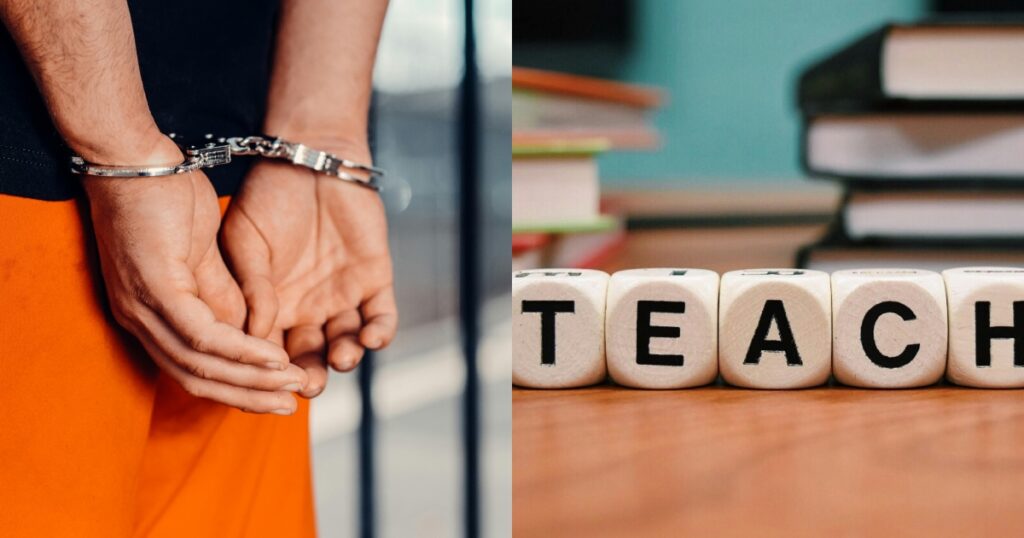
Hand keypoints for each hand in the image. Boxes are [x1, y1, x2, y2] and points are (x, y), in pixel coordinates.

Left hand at [83, 136, 308, 413]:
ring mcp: (144, 308)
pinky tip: (274, 357)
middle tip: (291, 409)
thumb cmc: (163, 196)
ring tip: (293, 386)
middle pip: (197, 381)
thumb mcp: (200, 254)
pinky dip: (242, 351)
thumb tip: (244, 330)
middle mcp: (140, 320)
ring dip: (252, 382)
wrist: (134, 158)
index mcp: (148, 314)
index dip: (235, 388)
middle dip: (248, 398)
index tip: (276, 396)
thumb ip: (218, 294)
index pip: (191, 370)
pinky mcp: (155, 289)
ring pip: (201, 367)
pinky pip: (204, 335)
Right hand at [221, 140, 397, 397]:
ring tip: (340, 357)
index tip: (270, 384)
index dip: (269, 371)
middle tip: (309, 386)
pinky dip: (379, 332)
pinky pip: (381, 316)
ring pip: (347, 341)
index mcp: (270, 305)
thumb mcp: (244, 241)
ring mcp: (342, 295)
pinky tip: (372, 338)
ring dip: (346, 356)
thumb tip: (252, 335)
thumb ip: (249, 287)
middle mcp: (306, 308)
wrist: (310, 157)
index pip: (269, 351)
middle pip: (310, 355)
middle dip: (311, 375)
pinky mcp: (374, 280)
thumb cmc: (268, 197)